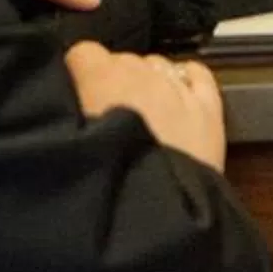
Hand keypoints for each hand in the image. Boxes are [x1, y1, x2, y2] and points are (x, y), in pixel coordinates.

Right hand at [64, 41, 227, 171]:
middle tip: (107, 117)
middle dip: (112, 82)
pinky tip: (179, 94)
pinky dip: (187, 78)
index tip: (75, 96)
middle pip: (121, 60)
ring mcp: (178, 88)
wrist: (155, 218)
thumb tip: (64, 105)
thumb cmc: (104, 183)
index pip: (83, 53)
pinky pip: (198, 74)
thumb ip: (66, 116)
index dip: (78, 74)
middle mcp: (141, 74)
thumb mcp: (68, 148)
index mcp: (100, 80)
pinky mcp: (209, 107)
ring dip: (146, 83)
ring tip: (140, 118)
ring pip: (157, 65)